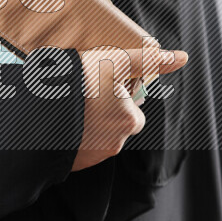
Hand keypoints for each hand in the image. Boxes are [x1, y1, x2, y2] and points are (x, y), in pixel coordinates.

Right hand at [71, 46, 187, 171]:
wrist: (39, 113)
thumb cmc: (78, 83)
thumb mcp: (114, 61)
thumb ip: (147, 60)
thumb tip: (182, 57)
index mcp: (129, 119)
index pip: (132, 105)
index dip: (116, 91)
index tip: (98, 84)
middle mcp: (116, 142)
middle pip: (115, 122)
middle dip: (103, 110)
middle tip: (83, 93)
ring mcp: (94, 156)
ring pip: (97, 134)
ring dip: (88, 122)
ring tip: (69, 104)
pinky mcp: (75, 163)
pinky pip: (80, 147)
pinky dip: (75, 134)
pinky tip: (62, 119)